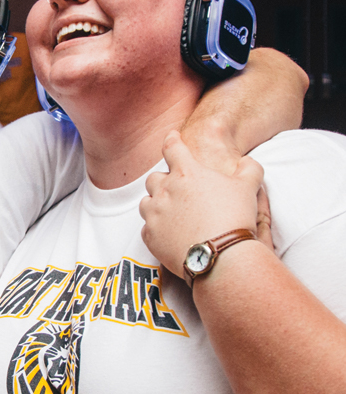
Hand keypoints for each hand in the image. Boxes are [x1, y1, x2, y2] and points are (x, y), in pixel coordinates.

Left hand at [140, 130, 262, 277]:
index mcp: (186, 173)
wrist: (221, 257)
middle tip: (176, 188)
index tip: (172, 137)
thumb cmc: (234, 218)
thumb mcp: (248, 187)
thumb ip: (249, 168)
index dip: (172, 139)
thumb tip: (247, 161)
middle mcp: (164, 190)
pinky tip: (169, 233)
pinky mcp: (150, 236)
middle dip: (163, 180)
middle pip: (154, 178)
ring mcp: (154, 214)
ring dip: (156, 203)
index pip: (172, 147)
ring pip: (146, 202)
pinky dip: (156, 229)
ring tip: (170, 211)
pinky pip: (147, 228)